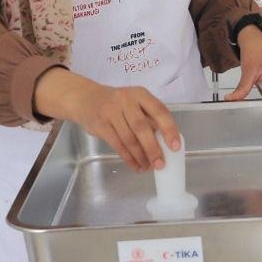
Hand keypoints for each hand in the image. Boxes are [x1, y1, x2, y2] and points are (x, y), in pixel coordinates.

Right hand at [36, 69, 180, 170]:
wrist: (85, 99)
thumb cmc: (117, 103)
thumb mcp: (134, 102)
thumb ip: (148, 117)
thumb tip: (166, 142)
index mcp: (140, 94)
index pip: (159, 110)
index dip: (169, 129)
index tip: (175, 146)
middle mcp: (126, 101)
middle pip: (142, 127)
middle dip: (153, 148)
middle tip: (160, 164)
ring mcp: (111, 112)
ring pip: (129, 139)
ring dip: (140, 156)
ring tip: (148, 167)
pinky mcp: (100, 125)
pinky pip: (117, 145)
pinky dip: (128, 158)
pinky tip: (136, 166)